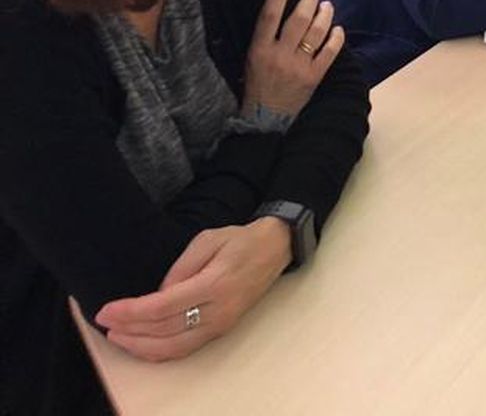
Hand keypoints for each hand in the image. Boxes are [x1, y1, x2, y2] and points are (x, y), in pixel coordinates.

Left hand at [94, 218, 292, 360]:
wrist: (275, 249)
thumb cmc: (240, 240)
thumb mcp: (208, 239)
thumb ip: (180, 267)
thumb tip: (158, 294)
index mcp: (214, 284)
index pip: (163, 307)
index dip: (131, 312)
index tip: (107, 310)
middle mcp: (218, 311)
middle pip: (164, 331)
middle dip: (129, 330)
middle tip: (104, 322)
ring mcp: (221, 324)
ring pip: (173, 347)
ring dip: (140, 346)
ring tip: (117, 336)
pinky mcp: (221, 330)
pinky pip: (185, 348)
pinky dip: (159, 351)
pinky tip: (141, 345)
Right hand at [243, 0, 342, 121]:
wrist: (265, 119)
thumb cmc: (256, 85)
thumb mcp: (251, 59)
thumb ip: (264, 38)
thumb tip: (281, 10)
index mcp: (259, 49)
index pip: (269, 14)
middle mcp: (279, 55)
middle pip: (298, 19)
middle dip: (309, 0)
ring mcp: (298, 66)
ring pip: (316, 33)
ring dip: (325, 14)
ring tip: (327, 5)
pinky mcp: (314, 77)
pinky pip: (329, 52)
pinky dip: (336, 37)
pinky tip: (338, 29)